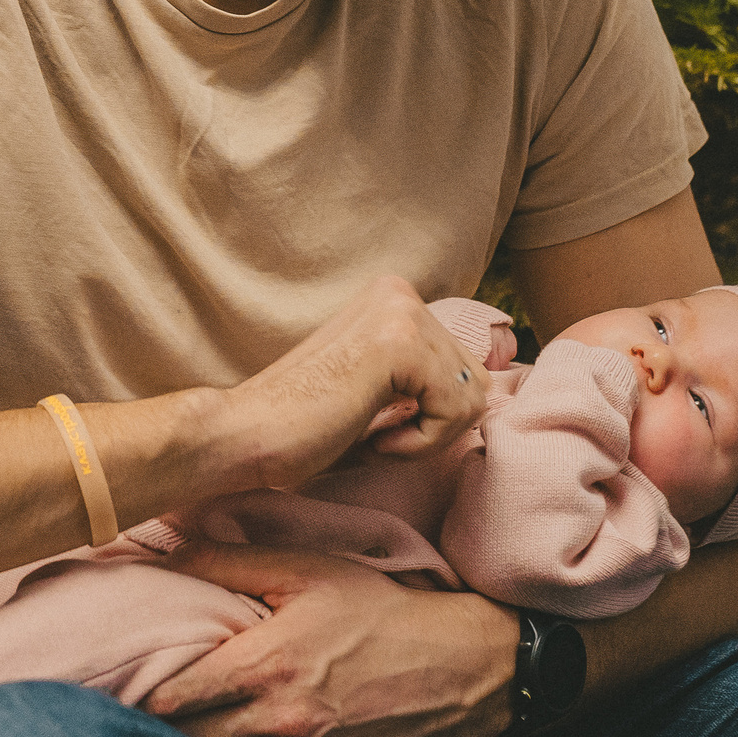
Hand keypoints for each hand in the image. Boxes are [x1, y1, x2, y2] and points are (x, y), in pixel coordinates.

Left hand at [145, 541, 516, 736]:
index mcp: (264, 669)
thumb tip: (161, 541)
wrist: (458, 671)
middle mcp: (276, 728)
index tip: (108, 680)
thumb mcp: (304, 568)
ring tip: (152, 733)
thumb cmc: (376, 611)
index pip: (167, 700)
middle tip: (117, 707)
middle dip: (147, 728)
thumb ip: (226, 558)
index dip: (131, 693)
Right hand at [227, 275, 489, 492]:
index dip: (430, 414)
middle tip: (373, 433)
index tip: (375, 421)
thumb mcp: (380, 390)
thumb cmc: (304, 425)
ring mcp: (400, 312)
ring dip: (424, 437)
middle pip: (476, 381)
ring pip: (472, 398)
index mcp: (392, 297)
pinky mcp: (400, 344)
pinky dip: (418, 444)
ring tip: (371, 434)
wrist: (246, 434)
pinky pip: (456, 411)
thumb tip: (491, 390)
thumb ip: (425, 378)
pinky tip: (372, 437)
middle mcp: (399, 292)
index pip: (465, 367)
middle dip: (432, 425)